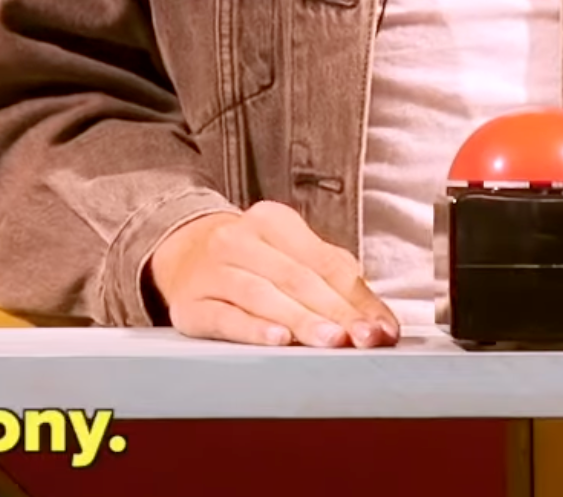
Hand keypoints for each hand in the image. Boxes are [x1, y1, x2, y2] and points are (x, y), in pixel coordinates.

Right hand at [147, 202, 398, 347]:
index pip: (324, 261)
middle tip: (360, 338)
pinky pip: (224, 317)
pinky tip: (276, 339)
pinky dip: (253, 329)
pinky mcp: (190, 304)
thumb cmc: (251, 259)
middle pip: (295, 278)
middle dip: (334, 312)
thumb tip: (380, 324)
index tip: (380, 328)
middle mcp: (238, 239)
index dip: (356, 297)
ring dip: (300, 320)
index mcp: (272, 220)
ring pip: (261, 296)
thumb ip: (338, 284)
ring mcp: (211, 271)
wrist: (182, 253)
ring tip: (329, 340)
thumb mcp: (292, 255)